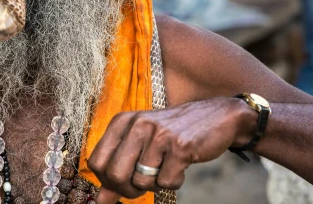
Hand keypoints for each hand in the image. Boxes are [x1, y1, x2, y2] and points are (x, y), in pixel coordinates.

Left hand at [88, 98, 255, 202]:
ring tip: (167, 165)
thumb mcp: (140, 146)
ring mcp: (158, 135)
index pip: (96, 163)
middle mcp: (137, 124)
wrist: (216, 117)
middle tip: (146, 181)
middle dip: (129, 190)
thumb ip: (118, 170)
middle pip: (115, 176)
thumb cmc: (172, 134)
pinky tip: (181, 164)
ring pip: (142, 182)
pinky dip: (174, 181)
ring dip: (156, 183)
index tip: (124, 181)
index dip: (108, 181)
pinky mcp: (180, 146)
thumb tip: (99, 201)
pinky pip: (167, 182)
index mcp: (122, 121)